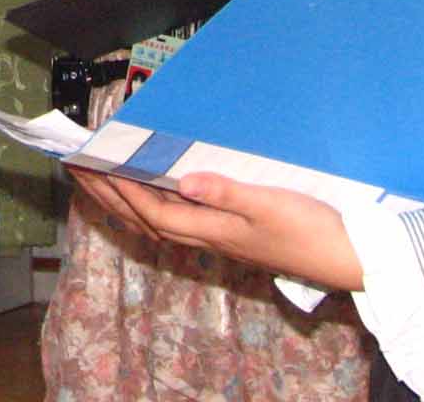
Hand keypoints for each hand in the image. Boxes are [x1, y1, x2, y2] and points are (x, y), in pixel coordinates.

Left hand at [66, 166, 362, 289]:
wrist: (346, 258)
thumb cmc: (309, 229)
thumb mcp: (268, 205)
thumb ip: (226, 192)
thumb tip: (183, 182)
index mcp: (210, 230)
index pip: (151, 210)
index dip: (118, 188)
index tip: (91, 165)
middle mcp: (207, 236)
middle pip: (144, 218)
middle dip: (107, 195)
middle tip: (77, 170)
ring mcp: (217, 237)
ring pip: (157, 220)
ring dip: (125, 200)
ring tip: (100, 179)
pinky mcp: (230, 233)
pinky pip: (176, 219)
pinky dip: (153, 204)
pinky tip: (153, 192)